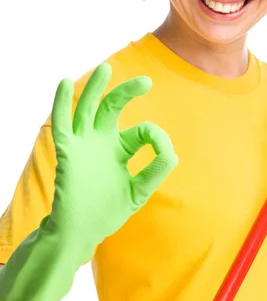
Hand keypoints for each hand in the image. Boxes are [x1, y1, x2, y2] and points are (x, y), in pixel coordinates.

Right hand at [47, 62, 177, 255]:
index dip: (158, 138)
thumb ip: (154, 173)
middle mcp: (102, 142)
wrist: (79, 232)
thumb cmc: (107, 212)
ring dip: (95, 87)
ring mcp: (84, 144)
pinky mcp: (67, 151)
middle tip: (146, 82)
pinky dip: (62, 103)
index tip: (166, 153)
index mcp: (121, 150)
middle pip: (113, 107)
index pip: (143, 131)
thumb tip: (171, 154)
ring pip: (88, 107)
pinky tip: (65, 84)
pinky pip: (62, 122)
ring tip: (105, 68)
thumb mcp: (137, 192)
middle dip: (128, 92)